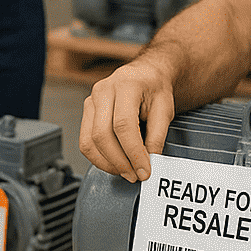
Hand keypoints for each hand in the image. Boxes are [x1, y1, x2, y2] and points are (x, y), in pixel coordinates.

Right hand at [79, 56, 177, 182]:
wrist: (144, 75)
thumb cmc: (155, 89)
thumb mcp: (165, 109)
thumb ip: (157, 136)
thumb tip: (149, 162)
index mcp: (126, 85)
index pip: (124, 125)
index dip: (133, 152)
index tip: (144, 170)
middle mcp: (103, 91)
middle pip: (102, 135)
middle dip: (120, 162)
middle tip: (136, 175)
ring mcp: (91, 100)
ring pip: (89, 141)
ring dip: (107, 163)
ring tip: (126, 172)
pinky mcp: (86, 111)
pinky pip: (85, 141)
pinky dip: (99, 158)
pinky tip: (115, 163)